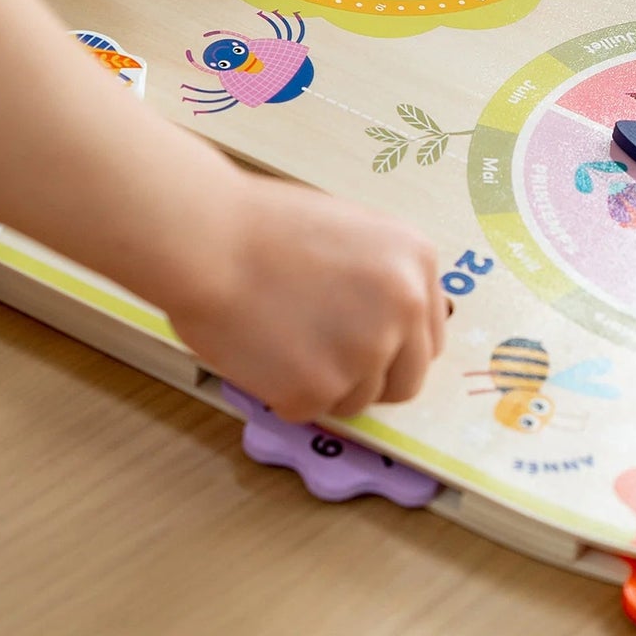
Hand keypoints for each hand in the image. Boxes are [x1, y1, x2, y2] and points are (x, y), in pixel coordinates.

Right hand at [171, 172, 445, 423]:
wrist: (206, 239)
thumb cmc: (261, 226)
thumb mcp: (350, 233)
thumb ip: (381, 280)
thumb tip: (388, 330)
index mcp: (417, 263)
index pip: (428, 338)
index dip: (394, 348)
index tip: (366, 348)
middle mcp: (405, 309)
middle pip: (406, 380)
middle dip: (369, 379)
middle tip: (324, 362)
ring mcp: (366, 353)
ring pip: (357, 400)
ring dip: (323, 384)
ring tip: (280, 340)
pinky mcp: (319, 389)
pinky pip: (310, 409)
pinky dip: (283, 393)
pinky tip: (260, 351)